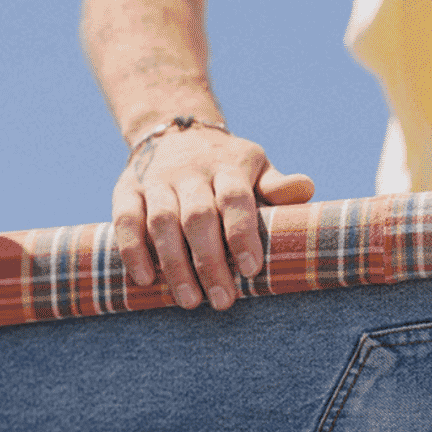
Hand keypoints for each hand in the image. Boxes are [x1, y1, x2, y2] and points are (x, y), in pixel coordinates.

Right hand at [113, 127, 314, 309]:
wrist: (175, 130)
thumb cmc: (228, 167)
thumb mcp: (256, 169)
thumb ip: (277, 186)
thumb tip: (305, 188)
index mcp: (228, 167)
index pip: (234, 199)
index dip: (241, 234)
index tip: (250, 270)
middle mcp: (190, 172)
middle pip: (198, 217)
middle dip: (210, 262)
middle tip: (223, 301)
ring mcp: (156, 180)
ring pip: (162, 222)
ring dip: (175, 265)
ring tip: (190, 301)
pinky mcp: (127, 189)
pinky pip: (126, 219)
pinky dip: (132, 249)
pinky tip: (145, 280)